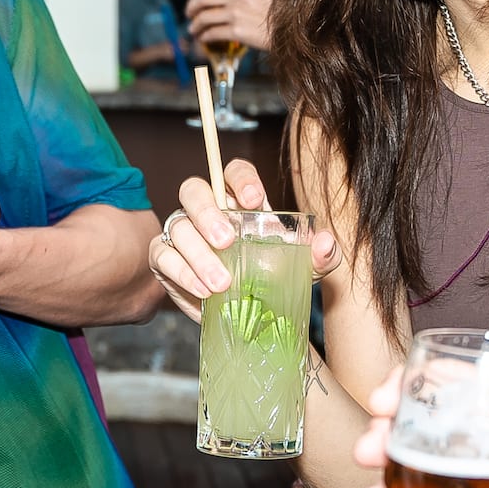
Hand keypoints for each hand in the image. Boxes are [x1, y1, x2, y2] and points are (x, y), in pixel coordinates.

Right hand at [148, 159, 338, 321]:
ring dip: (198, 253)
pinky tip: (204, 290)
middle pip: (194, 190)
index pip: (232, 172)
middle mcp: (207, 210)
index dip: (241, 179)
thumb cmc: (272, 279)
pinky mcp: (164, 259)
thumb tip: (326, 243)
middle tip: (228, 241)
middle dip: (208, 212)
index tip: (255, 200)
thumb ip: (320, 256)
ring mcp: (182, 232)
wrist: (247, 315)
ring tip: (222, 282)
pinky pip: (162, 255)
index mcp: (239, 202)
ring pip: (177, 226)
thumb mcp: (303, 269)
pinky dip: (182, 273)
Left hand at [185, 0, 273, 54]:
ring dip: (195, 25)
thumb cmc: (279, 15)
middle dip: (192, 7)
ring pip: (204, 17)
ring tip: (194, 29)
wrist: (289, 31)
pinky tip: (204, 38)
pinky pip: (212, 33)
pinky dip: (204, 36)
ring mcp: (236, 13)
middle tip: (190, 13)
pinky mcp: (237, 31)